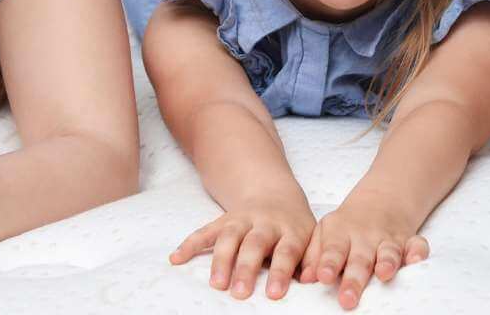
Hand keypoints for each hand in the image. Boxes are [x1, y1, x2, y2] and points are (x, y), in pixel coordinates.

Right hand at [171, 197, 314, 300]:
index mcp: (291, 230)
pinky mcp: (224, 220)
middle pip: (254, 244)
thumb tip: (313, 280)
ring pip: (229, 236)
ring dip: (220, 259)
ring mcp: (242, 220)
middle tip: (240, 293)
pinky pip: (205, 230)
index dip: (280, 271)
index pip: (286, 251)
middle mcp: (266, 223)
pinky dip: (190, 244)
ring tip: (216, 284)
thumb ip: (312, 259)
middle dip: (246, 268)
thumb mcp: (311, 238)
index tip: (274, 294)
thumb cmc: (295, 227)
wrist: (275, 194)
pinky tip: (176, 258)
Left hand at [300, 194, 429, 310]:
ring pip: (388, 252)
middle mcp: (365, 237)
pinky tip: (416, 259)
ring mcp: (387, 238)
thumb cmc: (347, 225)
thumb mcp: (325, 233)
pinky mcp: (408, 240)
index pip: (332, 250)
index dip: (328, 264)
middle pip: (359, 259)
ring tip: (383, 275)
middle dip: (354, 279)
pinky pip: (417, 245)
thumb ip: (314, 256)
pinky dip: (418, 251)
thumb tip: (305, 279)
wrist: (381, 199)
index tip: (323, 277)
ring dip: (387, 263)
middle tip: (348, 299)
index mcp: (340, 234)